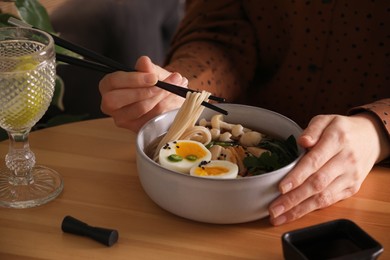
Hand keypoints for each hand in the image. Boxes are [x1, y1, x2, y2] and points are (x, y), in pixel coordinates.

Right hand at [99, 56, 187, 131]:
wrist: (166, 96)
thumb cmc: (154, 82)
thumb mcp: (152, 72)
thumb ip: (147, 68)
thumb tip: (144, 61)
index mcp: (108, 86)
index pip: (114, 81)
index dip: (134, 79)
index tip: (154, 78)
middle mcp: (109, 105)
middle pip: (120, 100)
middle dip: (144, 92)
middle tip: (164, 86)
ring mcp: (121, 119)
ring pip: (139, 108)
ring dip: (160, 97)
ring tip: (175, 87)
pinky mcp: (135, 128)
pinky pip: (150, 117)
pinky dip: (165, 106)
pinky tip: (174, 98)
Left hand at [268, 113, 389, 224]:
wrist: (371, 138)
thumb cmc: (341, 129)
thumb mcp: (326, 120)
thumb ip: (312, 129)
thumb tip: (303, 141)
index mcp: (337, 140)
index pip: (314, 161)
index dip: (297, 176)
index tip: (281, 188)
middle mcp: (345, 160)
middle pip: (317, 183)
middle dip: (293, 199)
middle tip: (274, 209)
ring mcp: (350, 176)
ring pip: (324, 197)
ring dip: (300, 210)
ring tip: (279, 217)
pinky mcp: (352, 188)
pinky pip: (330, 201)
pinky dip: (311, 210)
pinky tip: (295, 214)